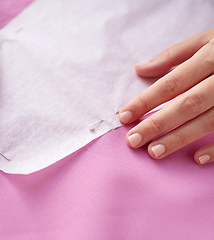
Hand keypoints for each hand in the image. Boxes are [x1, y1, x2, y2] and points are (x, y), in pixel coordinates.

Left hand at [119, 30, 213, 164]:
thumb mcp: (205, 41)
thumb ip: (173, 55)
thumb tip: (140, 69)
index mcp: (210, 57)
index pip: (171, 84)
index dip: (146, 101)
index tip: (124, 116)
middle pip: (187, 104)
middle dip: (157, 124)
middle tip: (133, 140)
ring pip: (208, 121)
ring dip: (180, 138)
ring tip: (154, 152)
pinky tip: (196, 159)